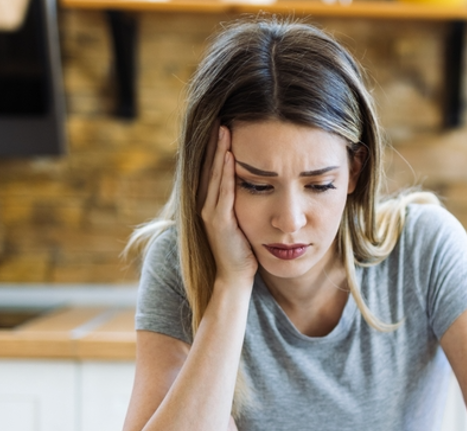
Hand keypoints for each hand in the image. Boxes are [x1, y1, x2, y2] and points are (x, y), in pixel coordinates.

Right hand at [199, 125, 256, 285]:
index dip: (217, 148)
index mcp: (213, 203)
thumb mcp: (244, 220)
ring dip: (218, 151)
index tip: (226, 126)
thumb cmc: (243, 250)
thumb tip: (259, 183)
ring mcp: (211, 212)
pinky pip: (222, 192)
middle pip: (210, 167)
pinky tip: (229, 156)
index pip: (214, 170)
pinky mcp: (219, 221)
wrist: (235, 277)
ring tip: (224, 129)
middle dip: (216, 143)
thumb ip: (244, 202)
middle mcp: (207, 205)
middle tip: (221, 118)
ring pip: (214, 175)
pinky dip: (225, 173)